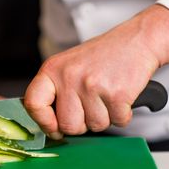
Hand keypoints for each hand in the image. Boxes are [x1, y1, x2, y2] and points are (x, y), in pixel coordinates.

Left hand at [24, 5, 168, 139]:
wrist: (135, 41)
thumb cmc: (102, 56)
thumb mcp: (68, 66)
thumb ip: (56, 92)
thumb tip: (49, 126)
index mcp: (52, 69)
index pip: (33, 103)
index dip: (43, 122)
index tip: (53, 128)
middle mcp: (69, 76)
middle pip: (68, 125)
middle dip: (82, 124)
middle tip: (91, 105)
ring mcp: (92, 85)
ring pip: (95, 126)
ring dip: (104, 117)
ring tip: (106, 95)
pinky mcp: (116, 94)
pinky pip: (118, 122)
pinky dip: (122, 115)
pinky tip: (120, 96)